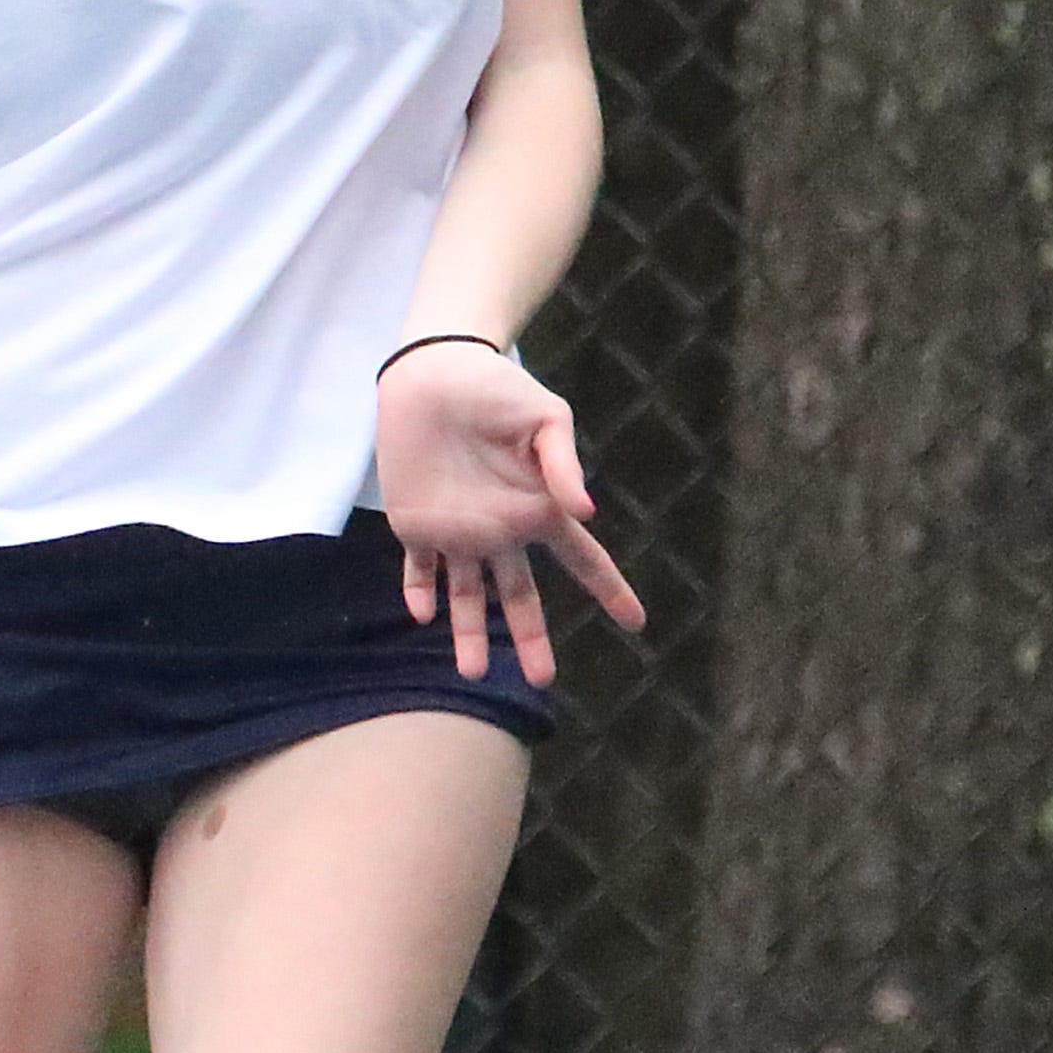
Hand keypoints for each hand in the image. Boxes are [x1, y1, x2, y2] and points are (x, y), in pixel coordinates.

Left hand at [375, 339, 643, 685]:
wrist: (436, 372)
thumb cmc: (498, 389)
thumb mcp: (545, 419)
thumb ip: (562, 465)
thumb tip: (587, 513)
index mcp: (539, 509)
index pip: (582, 559)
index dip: (609, 589)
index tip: (635, 623)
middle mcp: (501, 530)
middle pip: (520, 597)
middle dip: (531, 638)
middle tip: (542, 680)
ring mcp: (458, 531)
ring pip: (468, 596)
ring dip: (470, 633)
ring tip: (473, 672)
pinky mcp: (417, 522)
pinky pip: (418, 569)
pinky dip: (419, 592)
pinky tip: (423, 615)